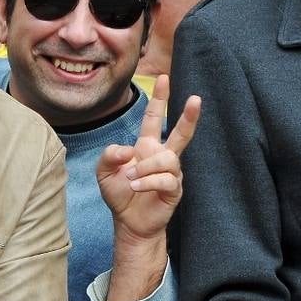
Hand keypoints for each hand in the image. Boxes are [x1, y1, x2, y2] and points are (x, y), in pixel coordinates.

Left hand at [96, 74, 201, 244]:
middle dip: (188, 116)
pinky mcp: (175, 188)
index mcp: (146, 147)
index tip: (163, 77)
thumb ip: (109, 155)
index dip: (160, 99)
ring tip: (131, 179)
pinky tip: (137, 187)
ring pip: (166, 158)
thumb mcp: (104, 173)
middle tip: (196, 99)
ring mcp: (172, 172)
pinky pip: (165, 178)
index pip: (154, 118)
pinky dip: (147, 182)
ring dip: (145, 167)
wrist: (130, 223)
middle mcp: (163, 156)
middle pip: (180, 133)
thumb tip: (127, 150)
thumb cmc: (120, 195)